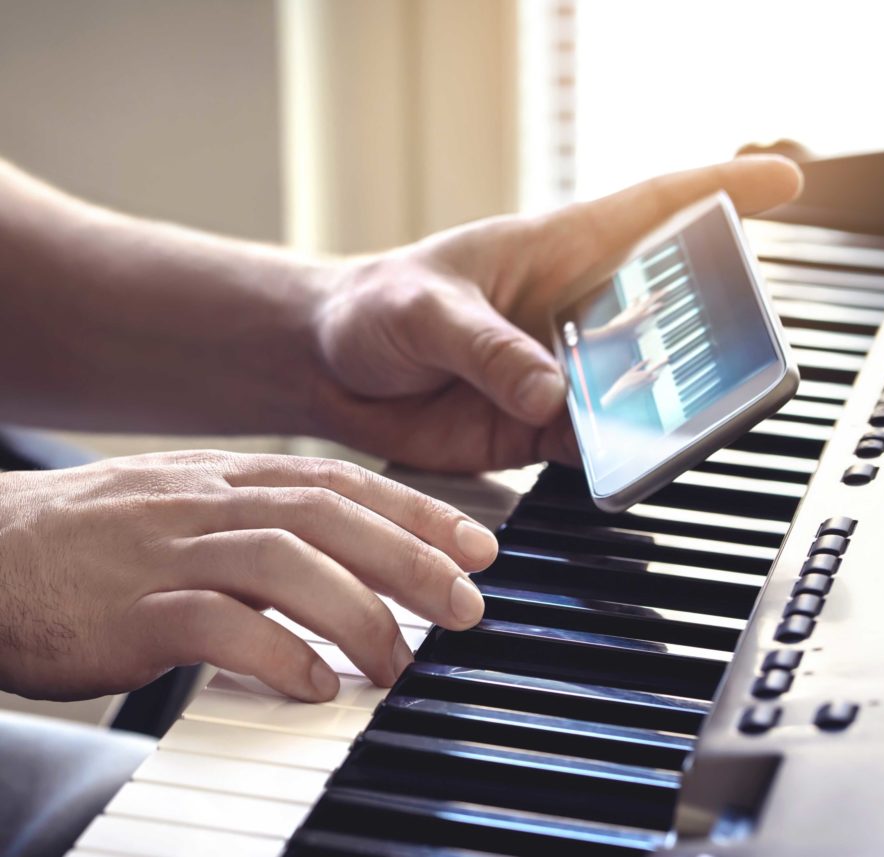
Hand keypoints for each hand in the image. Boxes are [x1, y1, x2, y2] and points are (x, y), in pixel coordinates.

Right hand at [0, 450, 497, 701]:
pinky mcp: (131, 609)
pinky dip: (277, 655)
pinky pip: (216, 625)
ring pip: (283, 563)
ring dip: (356, 614)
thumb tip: (349, 558)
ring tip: (399, 663)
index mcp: (227, 477)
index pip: (341, 481)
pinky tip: (315, 685)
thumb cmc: (96, 539)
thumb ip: (263, 522)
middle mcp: (207, 502)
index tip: (476, 543)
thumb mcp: (188, 507)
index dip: (416, 511)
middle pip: (328, 516)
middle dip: (409, 558)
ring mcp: (168, 552)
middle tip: (466, 604)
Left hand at [305, 156, 801, 471]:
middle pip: (664, 312)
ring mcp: (560, 373)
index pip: (650, 210)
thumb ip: (485, 349)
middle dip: (714, 324)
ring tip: (697, 418)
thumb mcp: (425, 312)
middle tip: (751, 342)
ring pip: (639, 389)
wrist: (331, 370)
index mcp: (553, 251)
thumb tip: (551, 392)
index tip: (785, 181)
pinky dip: (616, 458)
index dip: (720, 191)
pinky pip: (594, 445)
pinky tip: (629, 464)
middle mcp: (571, 312)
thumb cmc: (374, 307)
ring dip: (668, 406)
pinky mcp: (538, 427)